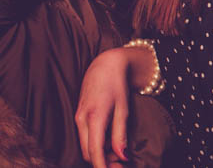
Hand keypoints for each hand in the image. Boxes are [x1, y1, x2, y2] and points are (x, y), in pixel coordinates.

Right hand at [75, 47, 132, 166]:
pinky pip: (86, 137)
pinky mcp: (79, 117)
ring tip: (119, 156)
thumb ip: (121, 133)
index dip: (103, 166)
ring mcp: (78, 118)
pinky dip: (97, 145)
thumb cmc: (117, 85)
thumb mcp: (123, 108)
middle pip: (88, 152)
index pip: (94, 151)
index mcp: (94, 117)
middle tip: (122, 165)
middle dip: (103, 162)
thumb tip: (123, 156)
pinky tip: (111, 143)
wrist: (104, 65)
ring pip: (86, 146)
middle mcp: (81, 120)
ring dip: (100, 154)